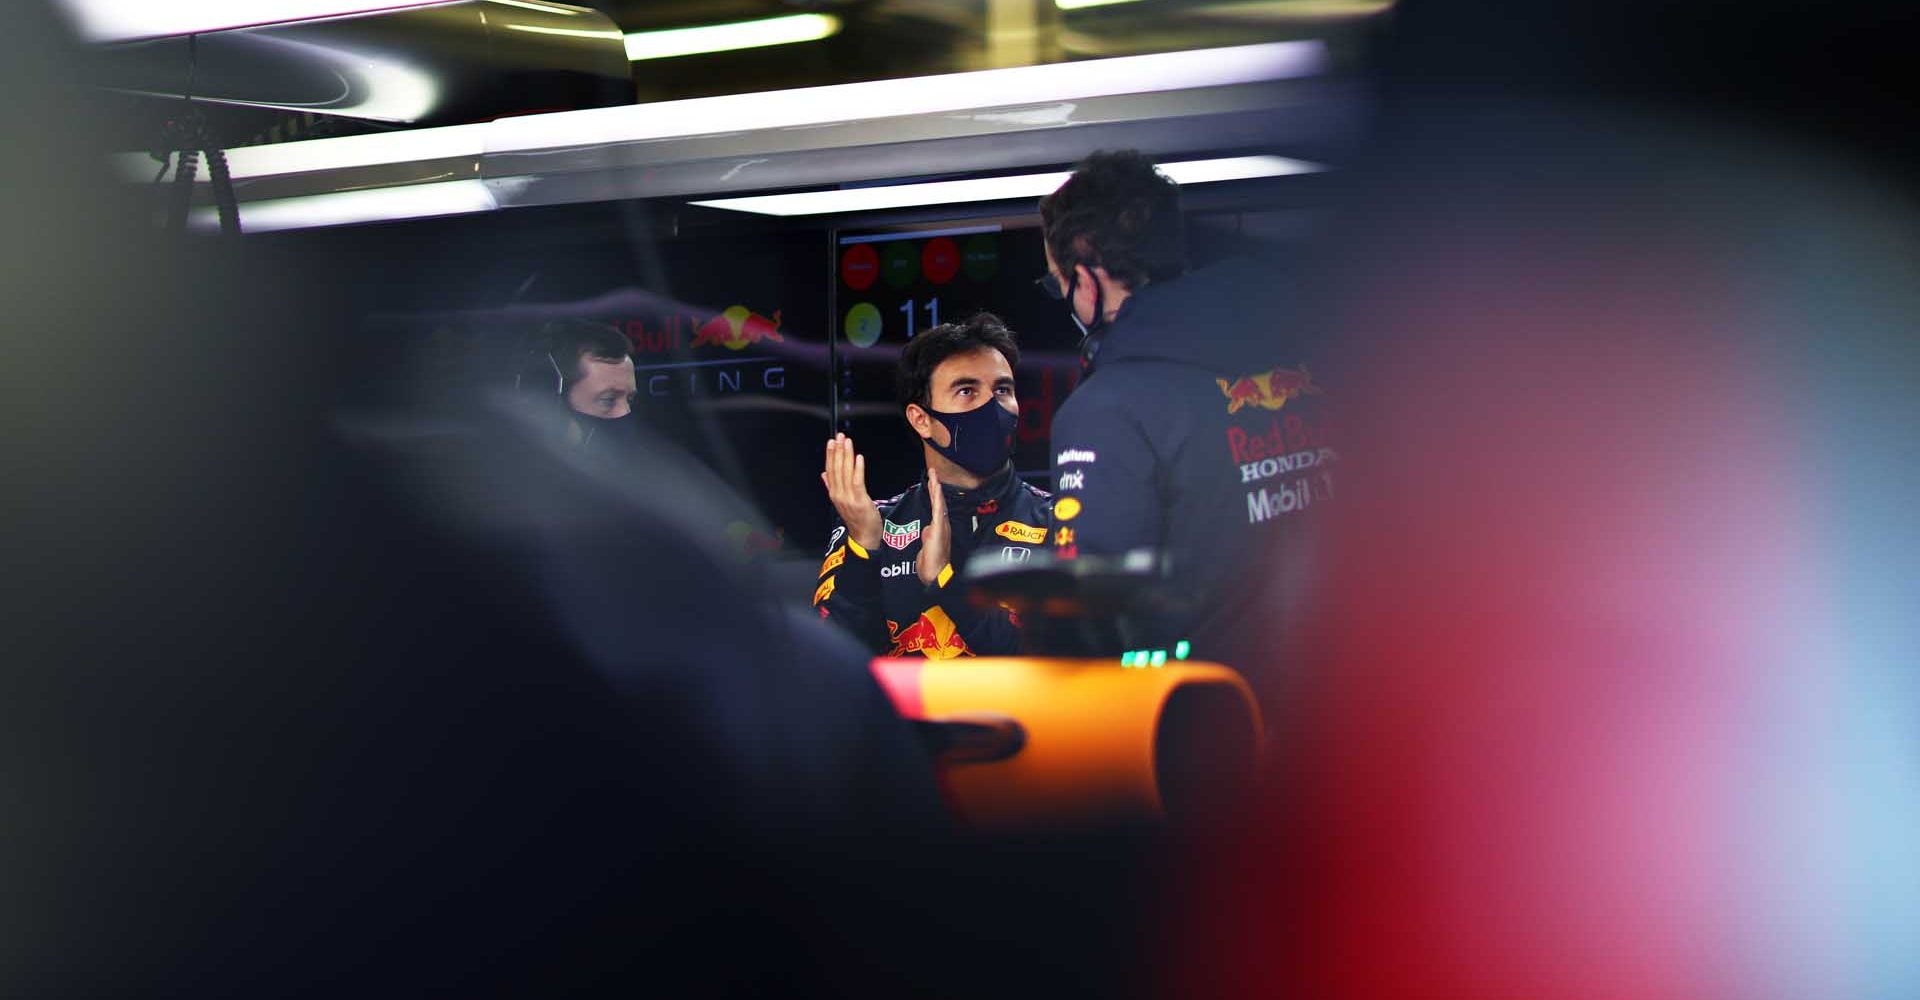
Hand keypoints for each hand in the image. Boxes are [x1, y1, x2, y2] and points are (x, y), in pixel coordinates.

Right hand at [821, 433, 882, 552]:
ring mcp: (848, 498)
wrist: (864, 536)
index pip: (830, 470)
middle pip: (836, 469)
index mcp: (834, 493)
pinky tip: (858, 457)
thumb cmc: (856, 518)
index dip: (830, 455)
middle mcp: (838, 495)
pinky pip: (857, 481)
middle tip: (839, 437)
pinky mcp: (860, 500)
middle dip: (837, 451)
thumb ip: (831, 486)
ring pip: (845, 473)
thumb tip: (823, 474)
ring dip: (846, 456)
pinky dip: (857, 469)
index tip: (831, 442)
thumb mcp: (842, 501)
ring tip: (847, 442)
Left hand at [917, 467, 949, 585]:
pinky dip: (937, 498)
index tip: (931, 482)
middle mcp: (942, 525)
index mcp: (938, 528)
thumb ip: (928, 536)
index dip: (933, 494)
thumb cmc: (931, 564)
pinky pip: (938, 510)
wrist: (936, 574)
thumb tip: (927, 530)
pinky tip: (936, 487)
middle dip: (935, 487)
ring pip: (939, 503)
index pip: (935, 507)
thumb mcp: (927, 547)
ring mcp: (941, 526)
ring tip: (934, 475)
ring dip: (936, 488)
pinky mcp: (939, 529)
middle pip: (938, 502)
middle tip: (933, 472)